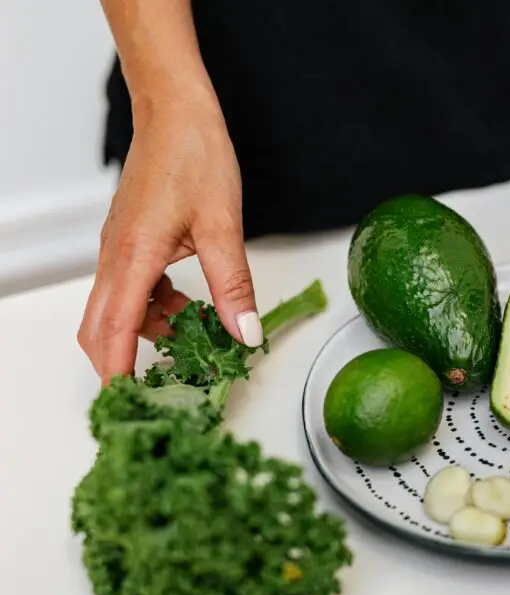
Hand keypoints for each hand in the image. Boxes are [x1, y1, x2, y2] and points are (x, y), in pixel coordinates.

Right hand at [78, 98, 260, 382]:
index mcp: (134, 256)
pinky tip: (188, 306)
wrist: (176, 114)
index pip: (116, 329)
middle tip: (155, 388)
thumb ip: (232, 285)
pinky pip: (130, 289)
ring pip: (117, 310)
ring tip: (195, 338)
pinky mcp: (128, 241)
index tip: (125, 403)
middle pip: (101, 326)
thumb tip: (244, 334)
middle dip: (121, 361)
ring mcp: (118, 249)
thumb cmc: (194, 157)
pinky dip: (153, 308)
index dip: (118, 370)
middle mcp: (116, 256)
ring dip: (147, 332)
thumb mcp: (224, 227)